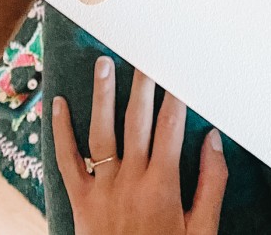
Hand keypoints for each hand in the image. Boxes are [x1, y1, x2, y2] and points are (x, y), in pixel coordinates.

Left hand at [52, 56, 227, 234]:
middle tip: (144, 53)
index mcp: (162, 186)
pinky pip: (67, 161)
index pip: (171, 127)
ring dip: (102, 95)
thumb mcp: (202, 231)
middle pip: (136, 121)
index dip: (175, 94)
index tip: (178, 68)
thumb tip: (213, 140)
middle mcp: (130, 181)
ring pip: (101, 133)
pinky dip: (61, 132)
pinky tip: (58, 104)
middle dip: (142, 84)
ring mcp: (101, 190)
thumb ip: (211, 184)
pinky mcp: (80, 202)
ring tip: (104, 63)